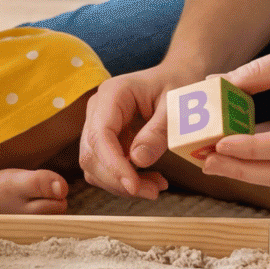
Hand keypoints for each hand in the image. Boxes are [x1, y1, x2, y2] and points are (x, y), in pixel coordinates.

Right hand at [78, 63, 201, 198]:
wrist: (177, 76)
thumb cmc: (178, 85)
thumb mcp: (176, 106)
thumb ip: (158, 131)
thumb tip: (139, 160)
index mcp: (113, 94)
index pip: (100, 134)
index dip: (113, 164)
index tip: (134, 185)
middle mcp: (98, 109)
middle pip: (91, 154)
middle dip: (118, 179)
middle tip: (153, 192)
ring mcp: (98, 125)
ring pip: (94, 165)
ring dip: (121, 184)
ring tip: (156, 186)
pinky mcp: (106, 140)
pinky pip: (105, 167)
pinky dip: (124, 180)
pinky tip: (150, 180)